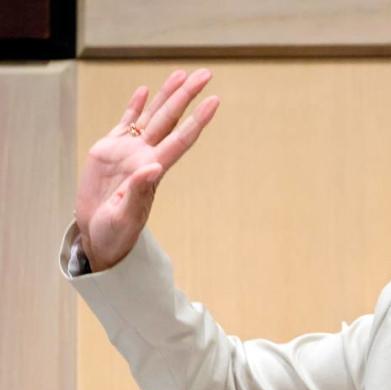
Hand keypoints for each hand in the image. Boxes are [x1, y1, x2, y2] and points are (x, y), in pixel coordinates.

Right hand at [74, 68, 219, 271]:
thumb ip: (138, 191)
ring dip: (166, 95)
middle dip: (186, 95)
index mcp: (152, 171)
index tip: (214, 101)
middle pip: (170, 119)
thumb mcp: (125, 216)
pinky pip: (125, 123)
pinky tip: (144, 91)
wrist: (98, 237)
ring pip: (151, 116)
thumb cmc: (115, 233)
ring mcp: (128, 152)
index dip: (197, 119)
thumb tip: (154, 168)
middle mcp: (145, 157)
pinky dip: (134, 107)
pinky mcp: (109, 151)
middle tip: (205, 73)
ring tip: (181, 74)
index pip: (181, 139)